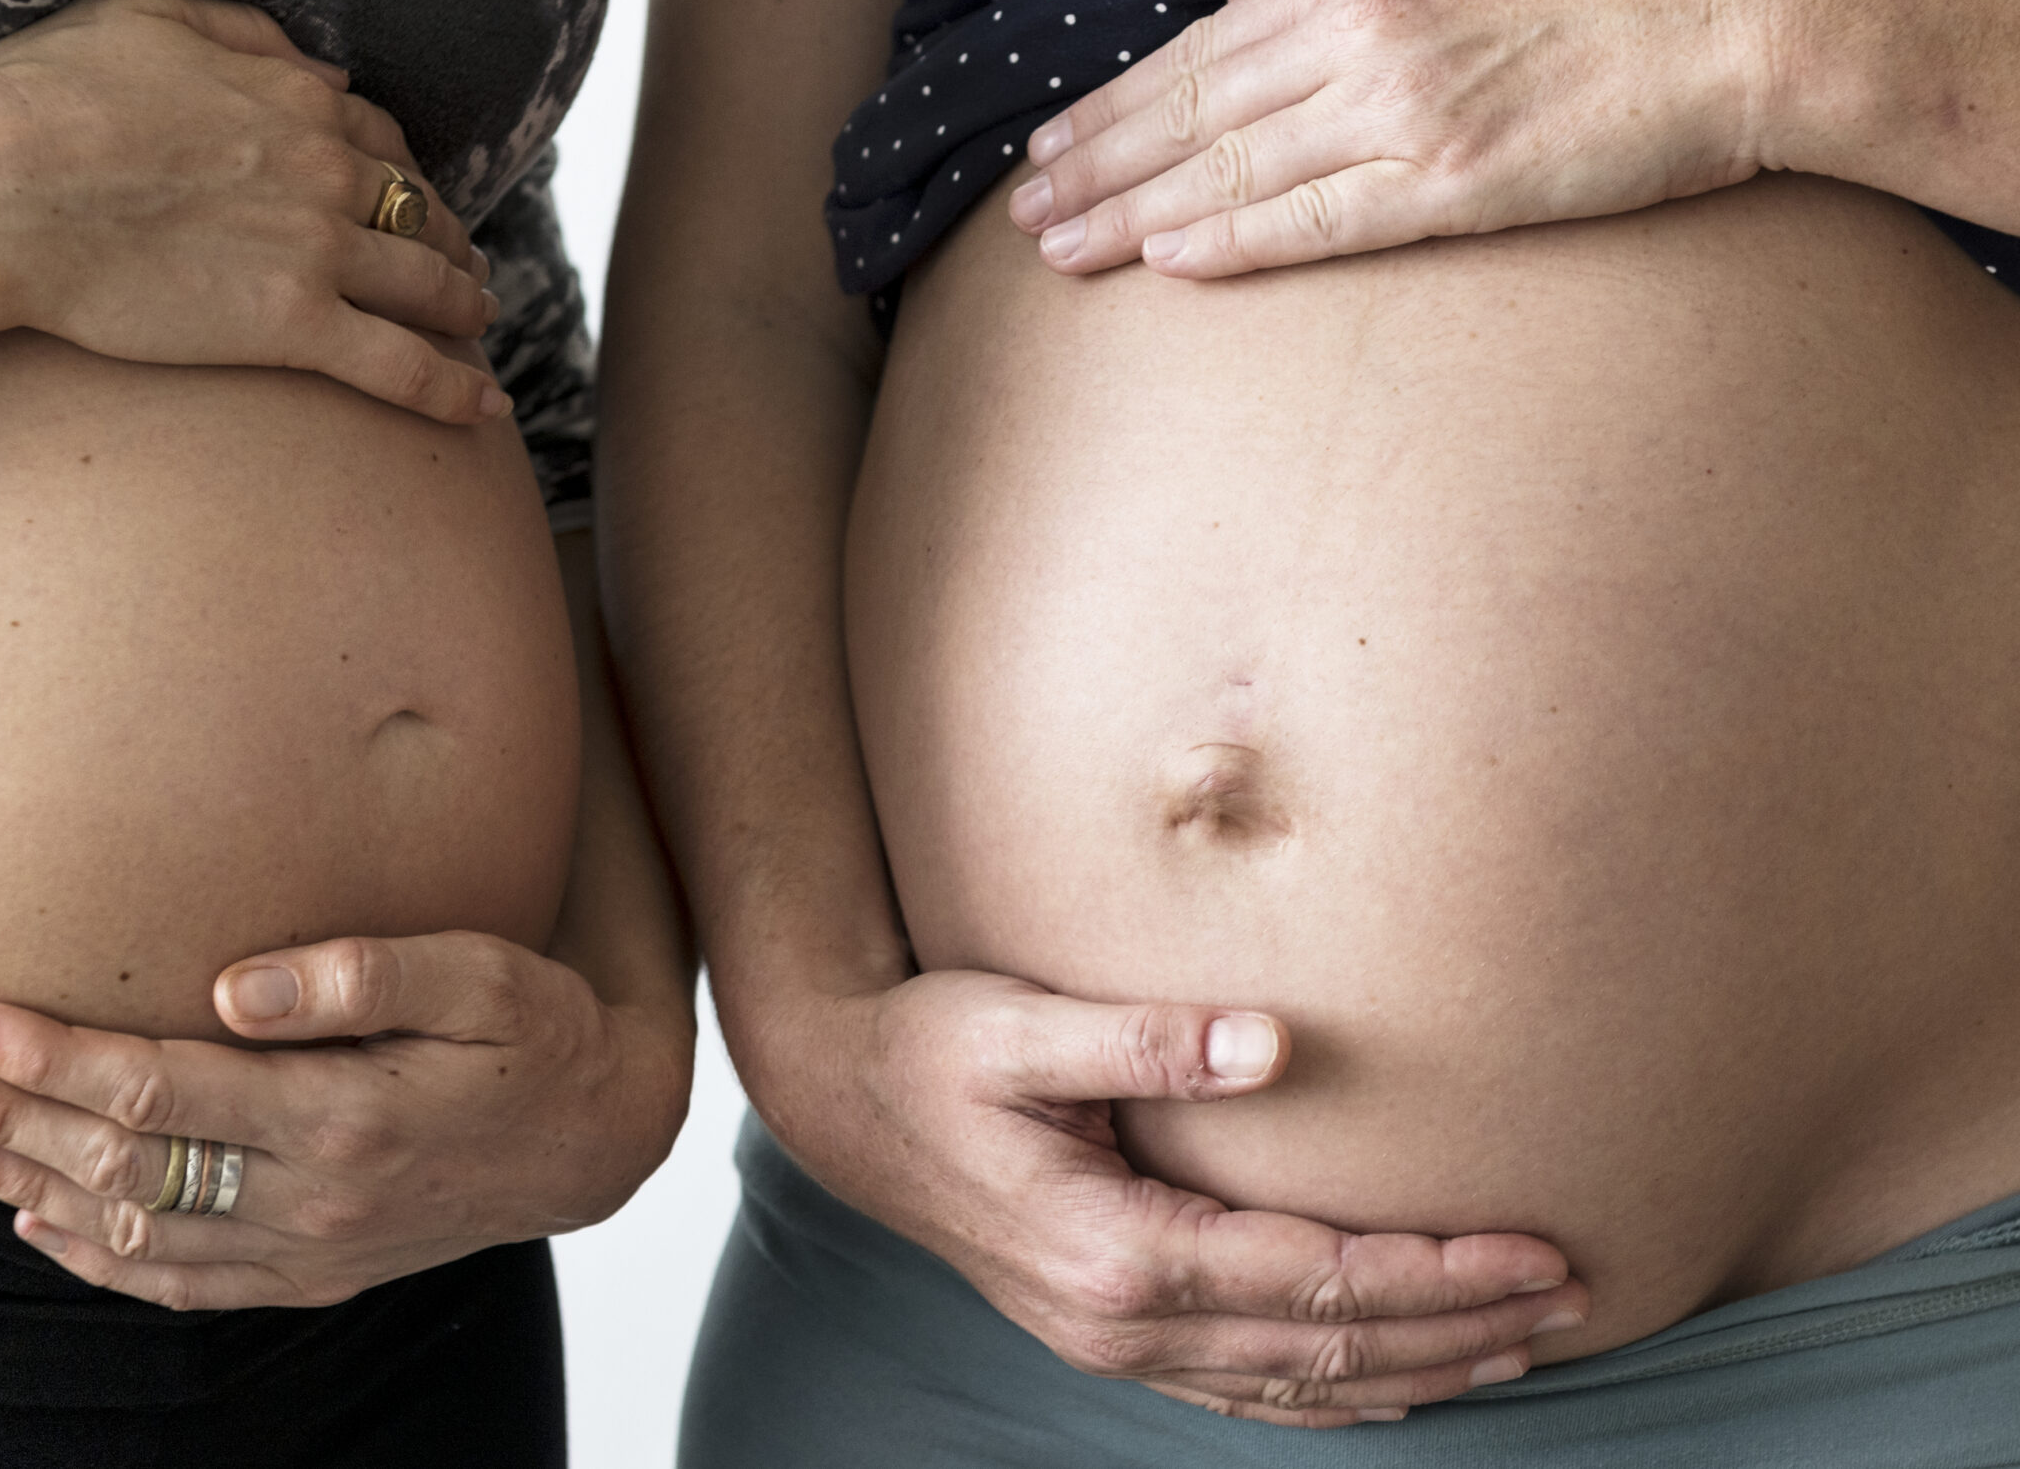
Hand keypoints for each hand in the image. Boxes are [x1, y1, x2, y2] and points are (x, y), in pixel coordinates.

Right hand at [0, 0, 507, 421]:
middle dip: (451, 240)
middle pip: (420, 211)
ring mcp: (317, 250)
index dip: (404, 172)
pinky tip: (485, 407)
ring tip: (480, 325)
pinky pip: (401, 365)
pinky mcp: (293, 326)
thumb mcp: (142, 17)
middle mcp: (325, 170)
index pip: (381, 140)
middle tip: (464, 268)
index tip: (410, 198)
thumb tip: (328, 70)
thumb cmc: (37, 98)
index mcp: (293, 98)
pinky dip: (453, 388)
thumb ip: (245, 34)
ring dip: (466, 305)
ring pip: (428, 285)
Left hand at [0, 931, 692, 1310]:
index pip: (154, 1093)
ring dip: (24, 1185)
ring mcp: (306, 1250)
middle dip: (4, 1114)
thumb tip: (237, 982)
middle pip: (116, 1166)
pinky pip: (180, 1282)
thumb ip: (364, 971)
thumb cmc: (537, 1032)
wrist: (599, 1139)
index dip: (47, 1056)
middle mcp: (310, 1200)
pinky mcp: (312, 1274)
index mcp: (341, 1117)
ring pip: (131, 1232)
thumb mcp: (481, 973)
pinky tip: (36, 1224)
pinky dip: (95, 1260)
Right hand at [743, 969, 1586, 1427]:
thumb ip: (1147, 1038)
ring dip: (1418, 1369)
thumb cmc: (929, 1048)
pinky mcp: (1106, 1334)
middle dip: (1461, 1326)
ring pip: (1299, 1385)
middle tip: (1578, 1297)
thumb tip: (1273, 1041)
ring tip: (1524, 1345)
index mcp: (1116, 1250)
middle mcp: (1120, 1322)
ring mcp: (1111, 1343)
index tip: (1539, 1249)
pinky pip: (1247, 1389)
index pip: (1318, 1279)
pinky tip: (1396, 1383)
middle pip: (1329, 1348)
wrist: (841, 1101)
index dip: (1438, 1271)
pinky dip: (1337, 1394)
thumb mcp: (1022, 1026)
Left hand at [1008, 0, 1781, 278]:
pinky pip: (1315, 220)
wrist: (1732, 28)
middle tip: (1024, 210)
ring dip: (1133, 213)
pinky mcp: (1450, 183)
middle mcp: (1361, 34)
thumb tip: (1258, 4)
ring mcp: (1402, 110)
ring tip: (1061, 250)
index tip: (1055, 143)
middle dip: (1096, 163)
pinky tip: (1167, 262)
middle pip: (1193, 110)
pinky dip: (1232, 239)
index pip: (1202, 49)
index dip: (1117, 101)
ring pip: (1231, 168)